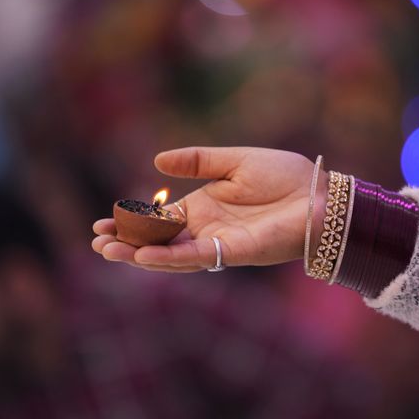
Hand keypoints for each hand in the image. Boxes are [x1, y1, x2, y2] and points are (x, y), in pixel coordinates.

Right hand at [92, 146, 327, 271]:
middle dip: (127, 240)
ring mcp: (218, 241)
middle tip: (97, 239)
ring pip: (171, 253)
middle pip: (159, 239)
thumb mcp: (235, 161)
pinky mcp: (234, 251)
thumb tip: (158, 160)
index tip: (102, 220)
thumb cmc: (286, 177)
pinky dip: (169, 257)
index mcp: (205, 206)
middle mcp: (207, 228)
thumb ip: (199, 161)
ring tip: (108, 249)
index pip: (160, 218)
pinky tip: (144, 255)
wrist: (321, 195)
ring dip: (140, 253)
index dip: (132, 220)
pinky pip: (196, 257)